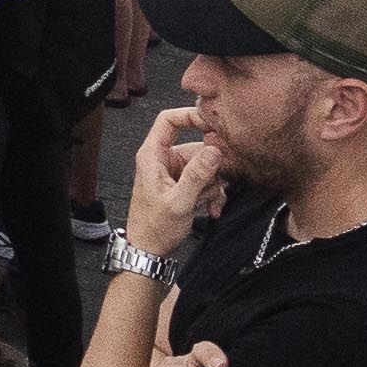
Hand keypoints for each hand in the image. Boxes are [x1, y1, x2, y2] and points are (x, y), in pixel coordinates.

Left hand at [126, 107, 224, 253]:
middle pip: (196, 146)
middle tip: (218, 182)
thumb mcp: (179, 202)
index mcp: (153, 155)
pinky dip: (212, 193)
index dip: (190, 115)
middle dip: (211, 166)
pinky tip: (212, 209)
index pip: (168, 120)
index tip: (213, 123)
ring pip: (205, 165)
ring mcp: (174, 172)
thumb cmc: (155, 228)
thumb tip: (214, 150)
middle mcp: (163, 159)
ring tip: (208, 202)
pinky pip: (205, 180)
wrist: (148, 251)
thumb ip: (197, 175)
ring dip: (213, 184)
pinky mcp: (182, 184)